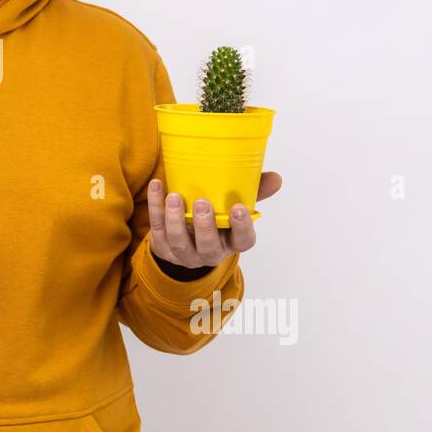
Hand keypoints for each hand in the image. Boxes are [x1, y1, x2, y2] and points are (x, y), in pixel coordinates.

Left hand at [147, 172, 282, 269]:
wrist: (187, 237)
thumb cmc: (218, 217)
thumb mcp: (235, 206)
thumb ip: (254, 191)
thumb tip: (276, 178)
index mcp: (231, 242)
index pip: (242, 242)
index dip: (242, 228)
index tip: (239, 208)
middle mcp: (209, 253)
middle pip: (208, 247)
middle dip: (204, 226)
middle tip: (202, 203)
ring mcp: (184, 254)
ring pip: (179, 242)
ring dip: (175, 219)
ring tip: (175, 197)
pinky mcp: (163, 248)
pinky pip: (157, 230)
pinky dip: (155, 208)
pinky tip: (157, 186)